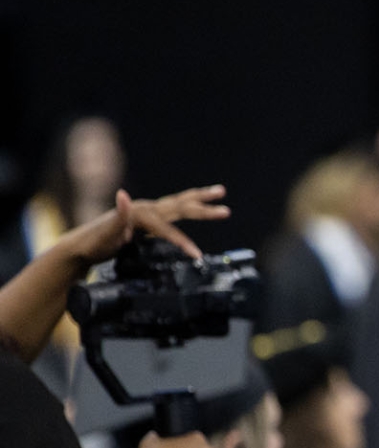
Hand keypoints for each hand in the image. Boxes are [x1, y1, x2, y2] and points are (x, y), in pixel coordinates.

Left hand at [61, 185, 229, 266]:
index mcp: (140, 213)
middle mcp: (146, 208)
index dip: (183, 241)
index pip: (168, 228)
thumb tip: (124, 194)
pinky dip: (189, 206)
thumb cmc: (94, 244)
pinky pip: (174, 211)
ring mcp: (148, 212)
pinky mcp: (149, 219)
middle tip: (225, 209)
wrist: (82, 246)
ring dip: (201, 199)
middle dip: (204, 208)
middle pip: (180, 206)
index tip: (196, 255)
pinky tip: (197, 206)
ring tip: (220, 192)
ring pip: (179, 203)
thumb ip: (118, 215)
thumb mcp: (104, 234)